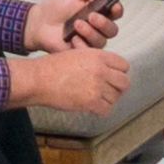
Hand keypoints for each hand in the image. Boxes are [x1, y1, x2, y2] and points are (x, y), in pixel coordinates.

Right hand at [10, 47, 131, 117]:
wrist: (39, 79)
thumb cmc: (53, 66)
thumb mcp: (77, 53)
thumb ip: (96, 60)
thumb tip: (109, 70)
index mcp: (98, 55)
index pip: (124, 66)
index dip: (118, 72)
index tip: (112, 76)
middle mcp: (101, 70)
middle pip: (124, 82)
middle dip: (117, 87)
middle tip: (107, 89)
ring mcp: (97, 86)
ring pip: (116, 97)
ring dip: (107, 99)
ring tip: (95, 97)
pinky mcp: (92, 102)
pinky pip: (107, 109)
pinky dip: (100, 109)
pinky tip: (91, 105)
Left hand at [23, 0, 118, 54]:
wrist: (40, 22)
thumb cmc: (56, 7)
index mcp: (98, 11)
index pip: (116, 12)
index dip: (117, 10)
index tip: (114, 6)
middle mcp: (96, 27)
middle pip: (112, 29)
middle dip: (103, 22)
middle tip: (91, 16)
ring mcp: (90, 40)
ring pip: (102, 40)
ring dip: (89, 32)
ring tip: (76, 24)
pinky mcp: (82, 50)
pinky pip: (89, 52)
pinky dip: (81, 44)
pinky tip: (72, 37)